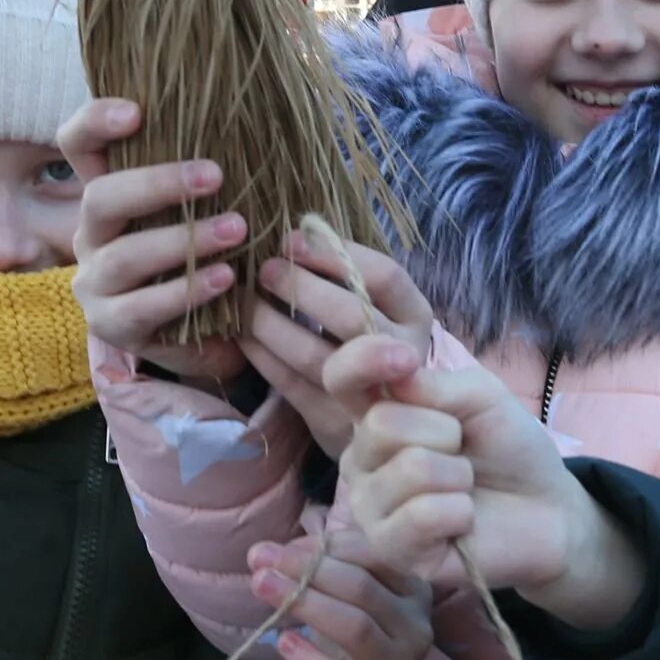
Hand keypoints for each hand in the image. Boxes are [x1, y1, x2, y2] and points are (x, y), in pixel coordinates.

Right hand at [59, 97, 246, 384]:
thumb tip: (254, 132)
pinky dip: (187, 290)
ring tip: (235, 230)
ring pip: (123, 256)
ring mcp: (96, 282)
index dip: (95, 121)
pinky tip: (225, 278)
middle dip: (156, 184)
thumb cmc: (205, 256)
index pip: (78, 145)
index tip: (136, 112)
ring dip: (183, 240)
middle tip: (216, 176)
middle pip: (99, 198)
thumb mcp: (202, 211)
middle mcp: (91, 234)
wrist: (208, 335)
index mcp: (108, 194)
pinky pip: (143, 308)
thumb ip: (205, 179)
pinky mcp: (112, 325)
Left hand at [243, 227, 436, 457]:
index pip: (384, 275)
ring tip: (247, 300)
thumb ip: (348, 275)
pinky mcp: (332, 423)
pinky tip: (242, 335)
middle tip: (265, 271)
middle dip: (300, 288)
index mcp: (416, 315)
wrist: (384, 420)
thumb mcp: (379, 307)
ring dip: (269, 322)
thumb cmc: (373, 343)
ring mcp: (368, 395)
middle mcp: (402, 356)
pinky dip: (260, 355)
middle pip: (350, 316)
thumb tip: (292, 236)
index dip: (333, 253)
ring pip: (312, 354)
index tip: (291, 240)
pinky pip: (288, 383)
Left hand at [249, 521, 434, 659]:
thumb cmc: (351, 643)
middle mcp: (415, 625)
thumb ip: (316, 571)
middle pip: (361, 588)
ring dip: (306, 604)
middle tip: (260, 562)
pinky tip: (283, 642)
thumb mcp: (342, 602)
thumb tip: (267, 552)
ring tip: (263, 588)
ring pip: (356, 628)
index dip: (324, 548)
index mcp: (412, 590)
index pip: (371, 556)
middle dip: (308, 570)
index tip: (277, 550)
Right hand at [328, 334, 645, 629]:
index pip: (341, 378)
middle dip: (444, 431)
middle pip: (381, 423)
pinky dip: (459, 511)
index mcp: (376, 414)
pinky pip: (422, 516)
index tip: (406, 358)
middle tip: (462, 451)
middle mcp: (363, 460)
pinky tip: (463, 519)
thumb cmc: (507, 448)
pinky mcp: (392, 549)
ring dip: (457, 475)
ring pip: (410, 469)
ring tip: (464, 487)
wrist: (546, 508)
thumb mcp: (483, 396)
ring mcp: (372, 507)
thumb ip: (437, 384)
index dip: (364, 360)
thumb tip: (397, 378)